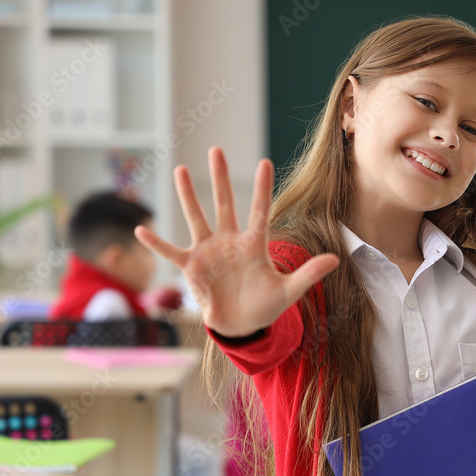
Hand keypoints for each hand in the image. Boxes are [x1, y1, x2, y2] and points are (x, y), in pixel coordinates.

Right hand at [134, 147, 339, 336]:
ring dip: (188, 195)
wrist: (242, 326)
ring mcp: (208, 252)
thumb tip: (335, 259)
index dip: (261, 189)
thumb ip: (308, 274)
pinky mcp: (191, 268)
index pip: (259, 212)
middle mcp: (229, 242)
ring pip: (197, 218)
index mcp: (253, 245)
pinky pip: (170, 253)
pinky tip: (140, 229)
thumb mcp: (288, 292)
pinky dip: (156, 244)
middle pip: (225, 204)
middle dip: (220, 178)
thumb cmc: (265, 305)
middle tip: (216, 149)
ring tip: (180, 169)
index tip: (265, 162)